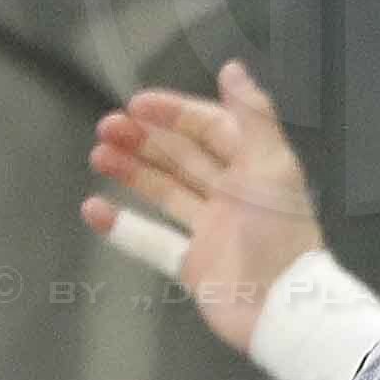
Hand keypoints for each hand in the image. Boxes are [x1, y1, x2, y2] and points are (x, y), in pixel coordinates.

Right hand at [84, 63, 324, 354]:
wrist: (285, 310)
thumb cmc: (283, 236)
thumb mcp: (273, 165)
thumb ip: (253, 115)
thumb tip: (234, 69)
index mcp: (254, 171)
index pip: (209, 130)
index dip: (174, 113)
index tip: (137, 103)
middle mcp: (233, 199)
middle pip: (182, 158)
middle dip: (144, 138)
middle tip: (107, 127)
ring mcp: (213, 233)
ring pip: (165, 193)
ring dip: (132, 172)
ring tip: (100, 155)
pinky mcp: (196, 267)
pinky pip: (153, 243)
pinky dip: (123, 227)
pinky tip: (94, 208)